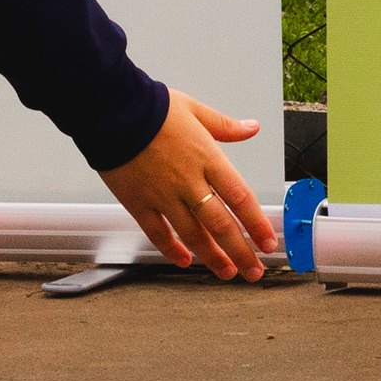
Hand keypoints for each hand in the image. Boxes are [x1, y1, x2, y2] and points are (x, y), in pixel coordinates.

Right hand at [98, 92, 276, 281]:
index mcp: (208, 159)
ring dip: (213, 257)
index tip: (268, 243)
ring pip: (193, 235)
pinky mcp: (138, 203)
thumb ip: (225, 126)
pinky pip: (158, 233)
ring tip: (228, 272)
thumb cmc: (152, 108)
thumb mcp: (195, 110)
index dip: (257, 225)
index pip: (241, 198)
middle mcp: (189, 182)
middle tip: (254, 271)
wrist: (112, 112)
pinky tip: (183, 260)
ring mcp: (163, 196)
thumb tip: (252, 127)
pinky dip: (171, 249)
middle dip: (241, 252)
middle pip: (221, 225)